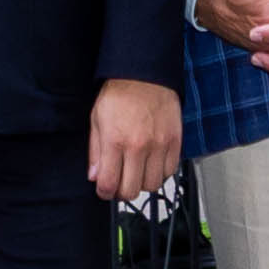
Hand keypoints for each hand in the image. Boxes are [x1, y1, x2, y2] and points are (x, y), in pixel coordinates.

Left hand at [84, 76, 184, 210]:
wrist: (145, 74)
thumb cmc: (119, 93)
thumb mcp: (97, 119)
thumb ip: (95, 151)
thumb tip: (95, 176)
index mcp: (115, 141)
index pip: (109, 184)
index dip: (105, 193)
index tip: (105, 190)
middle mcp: (138, 146)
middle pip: (131, 190)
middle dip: (122, 192)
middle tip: (120, 183)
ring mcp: (159, 145)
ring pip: (152, 184)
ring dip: (142, 183)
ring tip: (137, 172)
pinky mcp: (174, 141)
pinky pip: (170, 171)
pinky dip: (160, 173)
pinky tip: (152, 163)